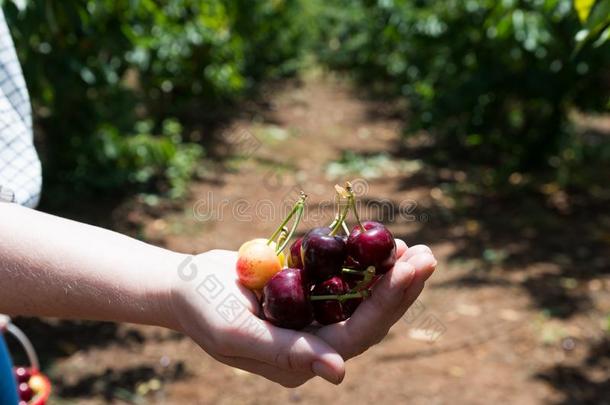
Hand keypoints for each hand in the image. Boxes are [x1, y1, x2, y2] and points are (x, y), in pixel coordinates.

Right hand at [168, 241, 435, 386]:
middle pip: (369, 318)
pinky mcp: (311, 293)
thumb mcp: (237, 334)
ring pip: (363, 298)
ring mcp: (314, 316)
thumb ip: (286, 354)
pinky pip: (345, 279)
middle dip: (400, 288)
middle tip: (428, 256)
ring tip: (416, 249)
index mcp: (301, 360)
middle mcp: (315, 341)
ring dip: (390, 274)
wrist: (186, 285)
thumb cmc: (204, 310)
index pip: (356, 336)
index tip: (411, 270)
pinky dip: (364, 262)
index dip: (387, 304)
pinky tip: (383, 242)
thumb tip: (339, 374)